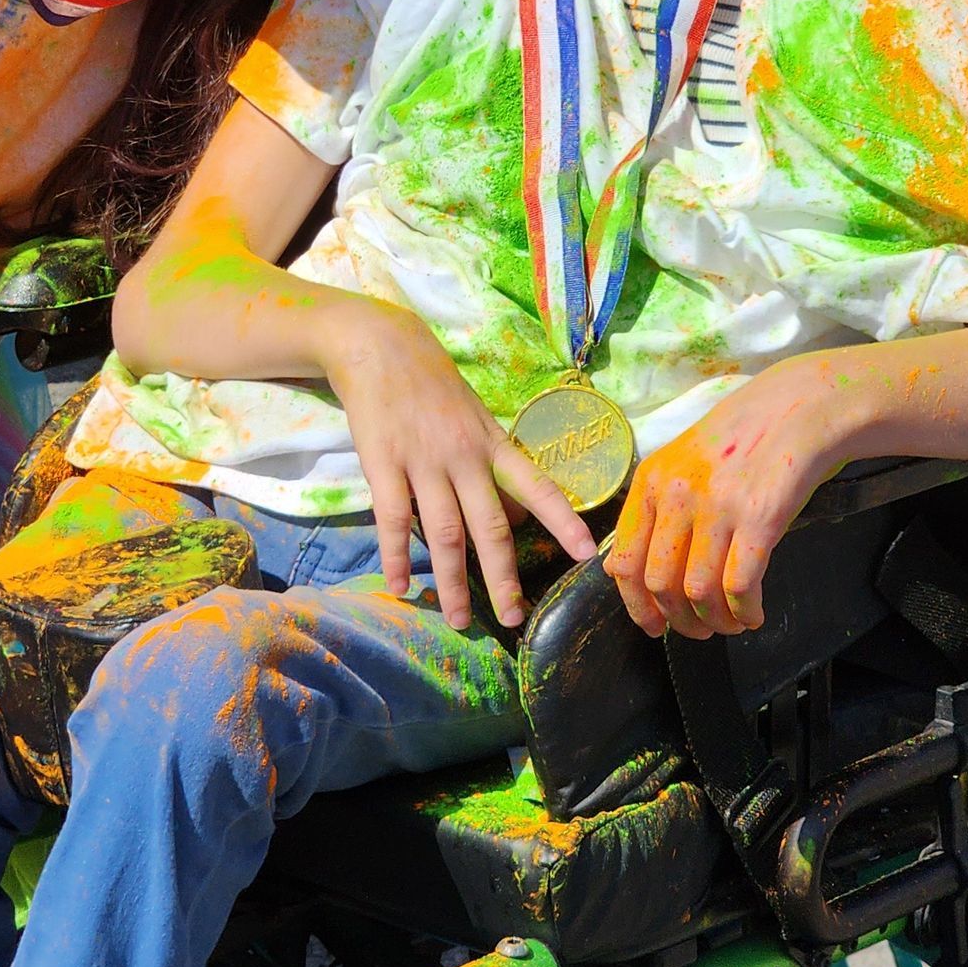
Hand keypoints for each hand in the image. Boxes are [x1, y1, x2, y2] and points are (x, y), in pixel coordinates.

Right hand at [322, 299, 597, 630]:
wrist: (381, 346)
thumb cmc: (434, 386)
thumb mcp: (477, 420)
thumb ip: (496, 468)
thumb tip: (520, 519)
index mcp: (493, 445)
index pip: (537, 487)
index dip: (563, 521)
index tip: (585, 556)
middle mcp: (465, 457)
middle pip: (490, 527)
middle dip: (503, 577)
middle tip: (513, 619)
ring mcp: (424, 462)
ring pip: (444, 533)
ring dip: (452, 582)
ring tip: (458, 620)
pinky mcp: (384, 464)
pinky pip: (394, 520)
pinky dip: (397, 557)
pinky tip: (400, 587)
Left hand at [604, 363, 849, 640]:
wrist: (798, 407)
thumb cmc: (741, 437)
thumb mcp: (681, 462)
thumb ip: (652, 511)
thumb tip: (619, 569)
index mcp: (650, 481)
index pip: (625, 562)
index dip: (636, 605)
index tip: (653, 625)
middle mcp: (677, 495)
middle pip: (660, 584)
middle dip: (678, 621)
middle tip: (698, 630)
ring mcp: (717, 507)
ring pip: (699, 592)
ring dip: (715, 622)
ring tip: (730, 624)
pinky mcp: (759, 518)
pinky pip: (740, 586)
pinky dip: (744, 612)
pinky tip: (753, 614)